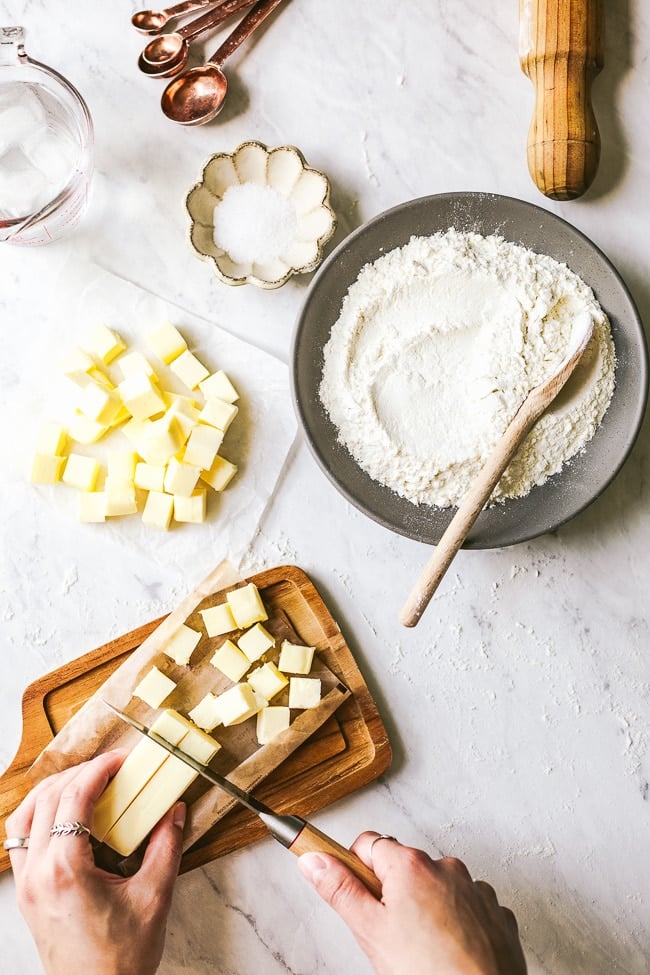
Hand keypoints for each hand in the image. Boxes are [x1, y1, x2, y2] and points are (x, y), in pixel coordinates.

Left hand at [5, 751, 184, 974]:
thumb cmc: (122, 961)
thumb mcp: (154, 897)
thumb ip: (166, 846)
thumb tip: (175, 811)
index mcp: (65, 870)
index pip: (74, 797)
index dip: (99, 769)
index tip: (121, 759)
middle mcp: (36, 874)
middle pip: (47, 798)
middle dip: (80, 774)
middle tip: (111, 769)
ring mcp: (26, 885)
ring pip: (24, 816)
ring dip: (53, 791)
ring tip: (85, 784)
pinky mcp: (26, 895)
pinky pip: (21, 840)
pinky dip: (39, 817)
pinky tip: (65, 817)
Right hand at [299, 831, 526, 974]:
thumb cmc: (429, 972)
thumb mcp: (369, 931)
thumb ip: (339, 890)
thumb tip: (314, 860)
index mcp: (411, 865)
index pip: (367, 844)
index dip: (355, 867)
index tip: (354, 890)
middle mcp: (446, 867)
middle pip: (404, 865)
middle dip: (392, 892)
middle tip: (388, 932)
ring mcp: (475, 888)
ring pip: (437, 886)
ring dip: (427, 905)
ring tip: (423, 947)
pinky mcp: (495, 912)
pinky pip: (468, 905)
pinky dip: (458, 921)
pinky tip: (450, 949)